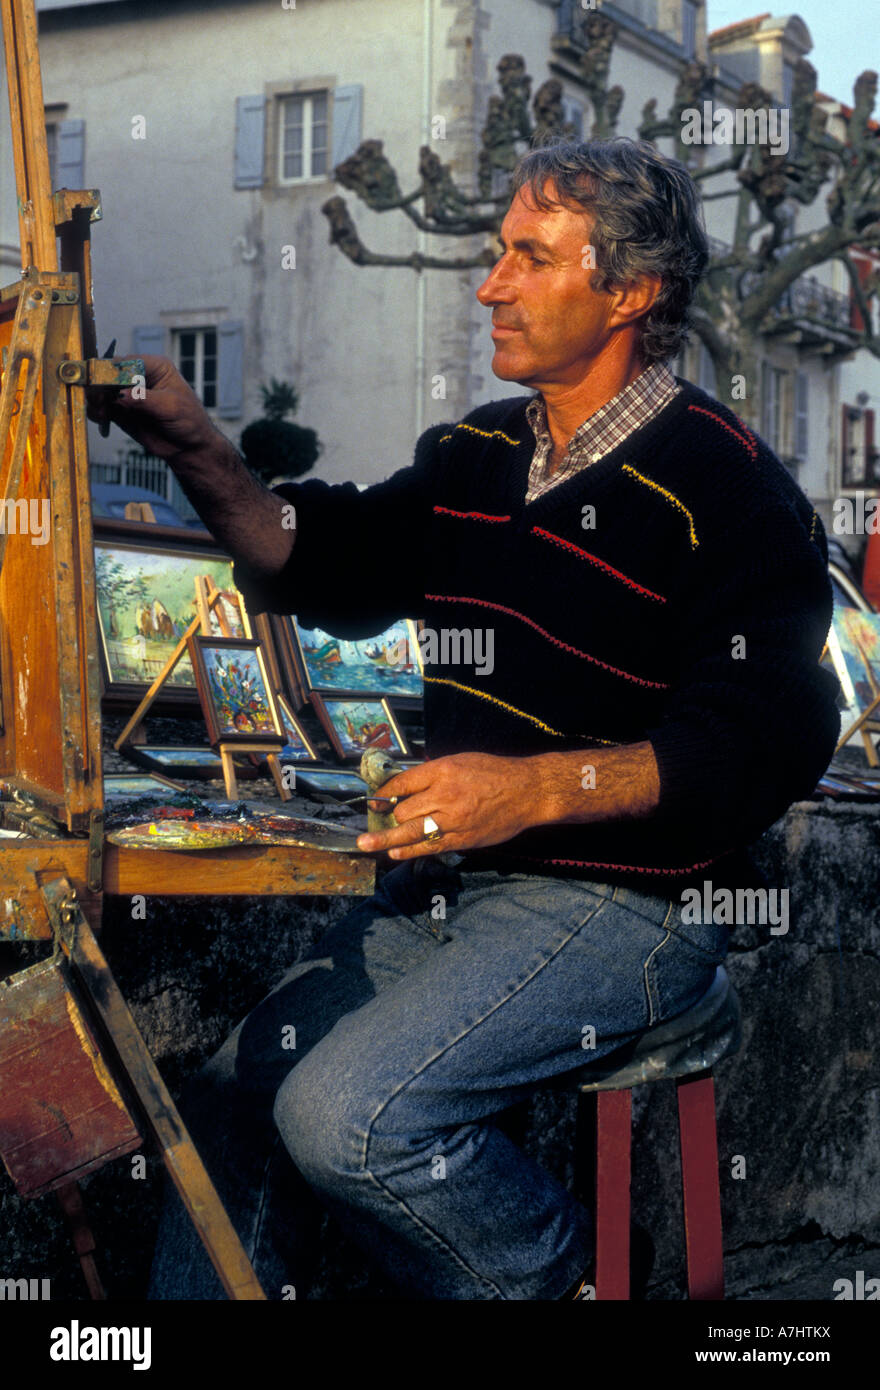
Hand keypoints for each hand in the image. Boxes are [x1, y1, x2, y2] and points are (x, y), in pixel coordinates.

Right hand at [86, 355, 222, 460]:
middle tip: (99, 399)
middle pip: (109, 373)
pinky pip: (102, 407)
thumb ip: (145, 399)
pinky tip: (101, 418)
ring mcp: (128, 394)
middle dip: (100, 385)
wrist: (190, 448)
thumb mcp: (171, 407)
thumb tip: (122, 395)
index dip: (113, 371)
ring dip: (96, 399)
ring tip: (101, 412)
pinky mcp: (121, 411)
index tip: (104, 383)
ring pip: (102, 390)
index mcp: (155, 367)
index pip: (127, 362)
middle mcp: (139, 377)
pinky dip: (97, 411)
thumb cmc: (190, 422)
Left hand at [356, 752, 538, 859]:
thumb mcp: (461, 761)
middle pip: (404, 810)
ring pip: (411, 831)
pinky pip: (430, 846)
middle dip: (391, 816)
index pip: (403, 783)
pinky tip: (395, 852)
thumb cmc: (495, 773)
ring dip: (386, 839)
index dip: (384, 793)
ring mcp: (454, 819)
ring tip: (365, 845)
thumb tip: (407, 788)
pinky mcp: (463, 838)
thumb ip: (434, 774)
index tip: (375, 800)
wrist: (528, 791)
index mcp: (443, 770)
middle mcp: (445, 794)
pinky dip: (410, 850)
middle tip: (377, 822)